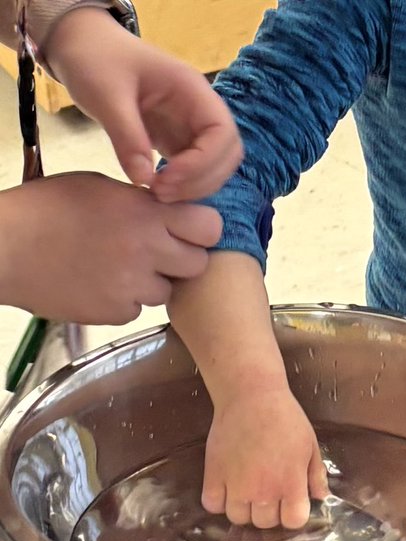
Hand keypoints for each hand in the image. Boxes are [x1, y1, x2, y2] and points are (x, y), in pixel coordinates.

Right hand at [0, 172, 220, 323]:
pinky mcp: (117, 311)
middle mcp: (147, 249)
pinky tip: (99, 284)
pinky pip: (138, 308)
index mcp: (145, 212)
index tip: (188, 231)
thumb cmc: (46, 209)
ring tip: (117, 268)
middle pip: (198, 264)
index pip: (209, 226)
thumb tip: (172, 213)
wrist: (3, 248)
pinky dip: (125, 300)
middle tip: (157, 254)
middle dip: (181, 260)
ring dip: (151, 282)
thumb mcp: (99, 188)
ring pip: (168, 290)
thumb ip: (142, 203)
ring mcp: (134, 284)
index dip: (201, 231)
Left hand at [44, 7, 242, 202]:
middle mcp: (200, 109)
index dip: (204, 161)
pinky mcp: (177, 139)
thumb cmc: (95, 59)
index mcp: (192, 90)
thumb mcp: (105, 95)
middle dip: (202, 179)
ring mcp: (191, 125)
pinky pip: (194, 168)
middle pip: (226, 154)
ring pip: (215, 165)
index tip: (169, 177)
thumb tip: (144, 180)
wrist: (81, 45)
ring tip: (157, 193)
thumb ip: (126, 137)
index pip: (222, 132)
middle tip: (162, 192)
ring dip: (195, 186)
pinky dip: (183, 184)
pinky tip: (157, 188)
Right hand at [202, 383, 329, 529]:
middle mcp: (263, 490)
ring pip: (238, 518)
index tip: (290, 503)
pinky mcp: (213, 475)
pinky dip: (218, 501)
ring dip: (244, 509)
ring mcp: (236, 485)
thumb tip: (321, 498)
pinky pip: (212, 505)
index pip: (293, 521)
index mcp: (291, 483)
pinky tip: (227, 488)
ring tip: (247, 491)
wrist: (251, 396)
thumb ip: (316, 475)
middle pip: (265, 523)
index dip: (293, 515)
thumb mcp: (311, 445)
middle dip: (269, 512)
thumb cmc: (286, 418)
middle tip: (268, 493)